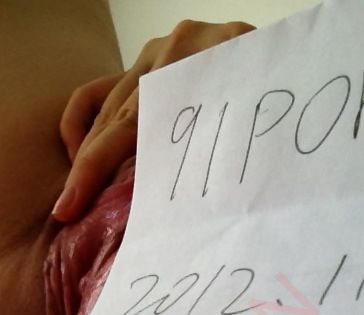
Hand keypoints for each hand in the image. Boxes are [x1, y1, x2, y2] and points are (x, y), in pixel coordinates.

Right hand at [52, 19, 254, 221]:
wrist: (297, 70)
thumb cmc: (273, 117)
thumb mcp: (246, 138)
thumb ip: (206, 162)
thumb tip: (161, 216)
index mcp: (200, 74)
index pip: (126, 129)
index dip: (89, 173)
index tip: (66, 210)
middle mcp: (175, 53)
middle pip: (113, 119)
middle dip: (87, 169)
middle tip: (71, 208)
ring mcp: (160, 50)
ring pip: (106, 106)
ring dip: (89, 149)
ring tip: (83, 186)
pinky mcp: (152, 55)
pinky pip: (103, 85)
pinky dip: (86, 118)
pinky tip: (84, 146)